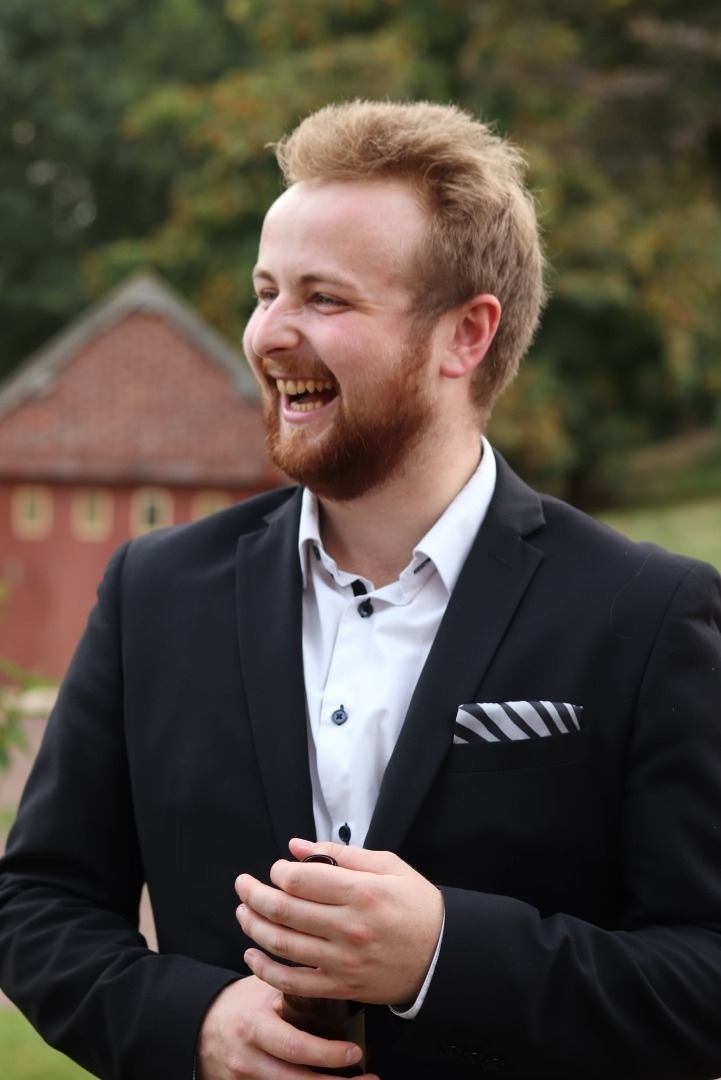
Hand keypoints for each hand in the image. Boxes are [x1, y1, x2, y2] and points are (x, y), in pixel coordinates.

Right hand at [196, 975, 373, 1078]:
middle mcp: (249, 1060)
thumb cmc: (238, 1004)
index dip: (327, 1054)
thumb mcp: (261, 991)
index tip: (355, 1052)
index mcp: (254, 1028)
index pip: (294, 1046)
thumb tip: (332, 975)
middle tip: (369, 1078)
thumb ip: (292, 988)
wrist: (199, 1026)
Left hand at [236, 838, 443, 1006]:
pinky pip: (294, 983)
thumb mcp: (389, 866)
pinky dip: (266, 971)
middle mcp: (349, 928)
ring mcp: (343, 962)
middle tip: (242, 885)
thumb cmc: (417, 905)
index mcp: (362, 892)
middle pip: (284, 911)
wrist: (442, 956)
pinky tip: (252, 956)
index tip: (276, 869)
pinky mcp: (341, 987)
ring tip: (243, 912)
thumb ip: (342, 854)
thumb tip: (298, 846)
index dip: (278, 872)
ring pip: (283, 945)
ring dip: (254, 927)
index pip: (301, 880)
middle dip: (254, 895)